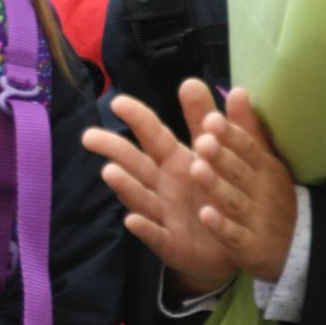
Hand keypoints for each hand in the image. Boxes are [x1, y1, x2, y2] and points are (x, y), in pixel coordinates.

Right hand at [82, 80, 235, 294]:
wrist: (237, 243)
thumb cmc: (218, 193)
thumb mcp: (220, 153)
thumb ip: (207, 120)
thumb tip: (193, 80)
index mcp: (174, 160)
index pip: (153, 135)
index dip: (138, 119)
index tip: (118, 102)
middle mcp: (162, 185)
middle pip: (135, 164)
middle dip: (114, 150)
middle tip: (88, 136)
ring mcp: (163, 214)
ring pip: (140, 197)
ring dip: (125, 186)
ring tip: (109, 172)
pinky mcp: (171, 244)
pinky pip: (155, 235)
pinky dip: (144, 228)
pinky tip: (132, 221)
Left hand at [189, 87, 296, 283]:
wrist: (296, 246)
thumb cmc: (267, 194)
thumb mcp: (259, 161)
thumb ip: (244, 128)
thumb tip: (238, 90)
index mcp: (263, 167)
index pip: (247, 148)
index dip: (231, 135)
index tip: (212, 120)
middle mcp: (261, 190)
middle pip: (239, 172)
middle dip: (222, 157)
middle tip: (202, 141)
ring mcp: (257, 219)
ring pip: (234, 201)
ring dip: (216, 186)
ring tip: (196, 169)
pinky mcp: (250, 246)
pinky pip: (235, 236)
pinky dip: (221, 226)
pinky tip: (205, 216)